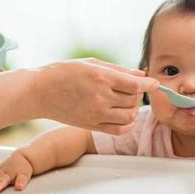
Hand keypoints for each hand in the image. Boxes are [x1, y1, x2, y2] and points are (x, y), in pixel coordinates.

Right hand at [32, 58, 158, 134]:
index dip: (149, 84)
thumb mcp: (91, 63)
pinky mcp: (92, 126)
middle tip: (131, 88)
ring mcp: (96, 114)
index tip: (155, 83)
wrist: (39, 92)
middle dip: (138, 93)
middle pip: (134, 100)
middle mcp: (101, 97)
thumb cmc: (64, 72)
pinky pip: (119, 130)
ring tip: (125, 101)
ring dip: (133, 108)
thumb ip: (118, 69)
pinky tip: (122, 115)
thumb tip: (141, 74)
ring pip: (129, 115)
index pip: (135, 84)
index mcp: (101, 78)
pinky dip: (127, 124)